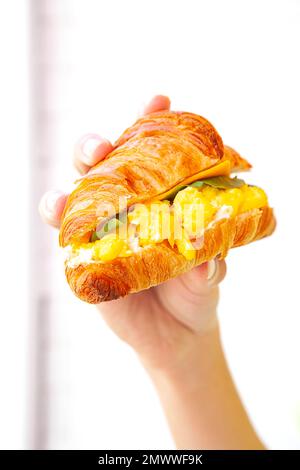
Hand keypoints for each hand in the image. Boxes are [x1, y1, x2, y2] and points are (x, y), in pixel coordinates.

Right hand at [39, 95, 225, 371]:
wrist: (176, 336)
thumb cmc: (195, 294)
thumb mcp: (209, 278)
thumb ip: (209, 267)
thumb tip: (206, 260)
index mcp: (163, 199)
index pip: (155, 154)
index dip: (154, 123)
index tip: (158, 100)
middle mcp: (129, 206)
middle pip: (107, 165)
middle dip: (101, 147)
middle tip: (104, 146)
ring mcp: (104, 229)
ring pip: (79, 191)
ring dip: (75, 178)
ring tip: (79, 175)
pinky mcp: (84, 257)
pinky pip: (67, 233)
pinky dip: (60, 217)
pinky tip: (59, 211)